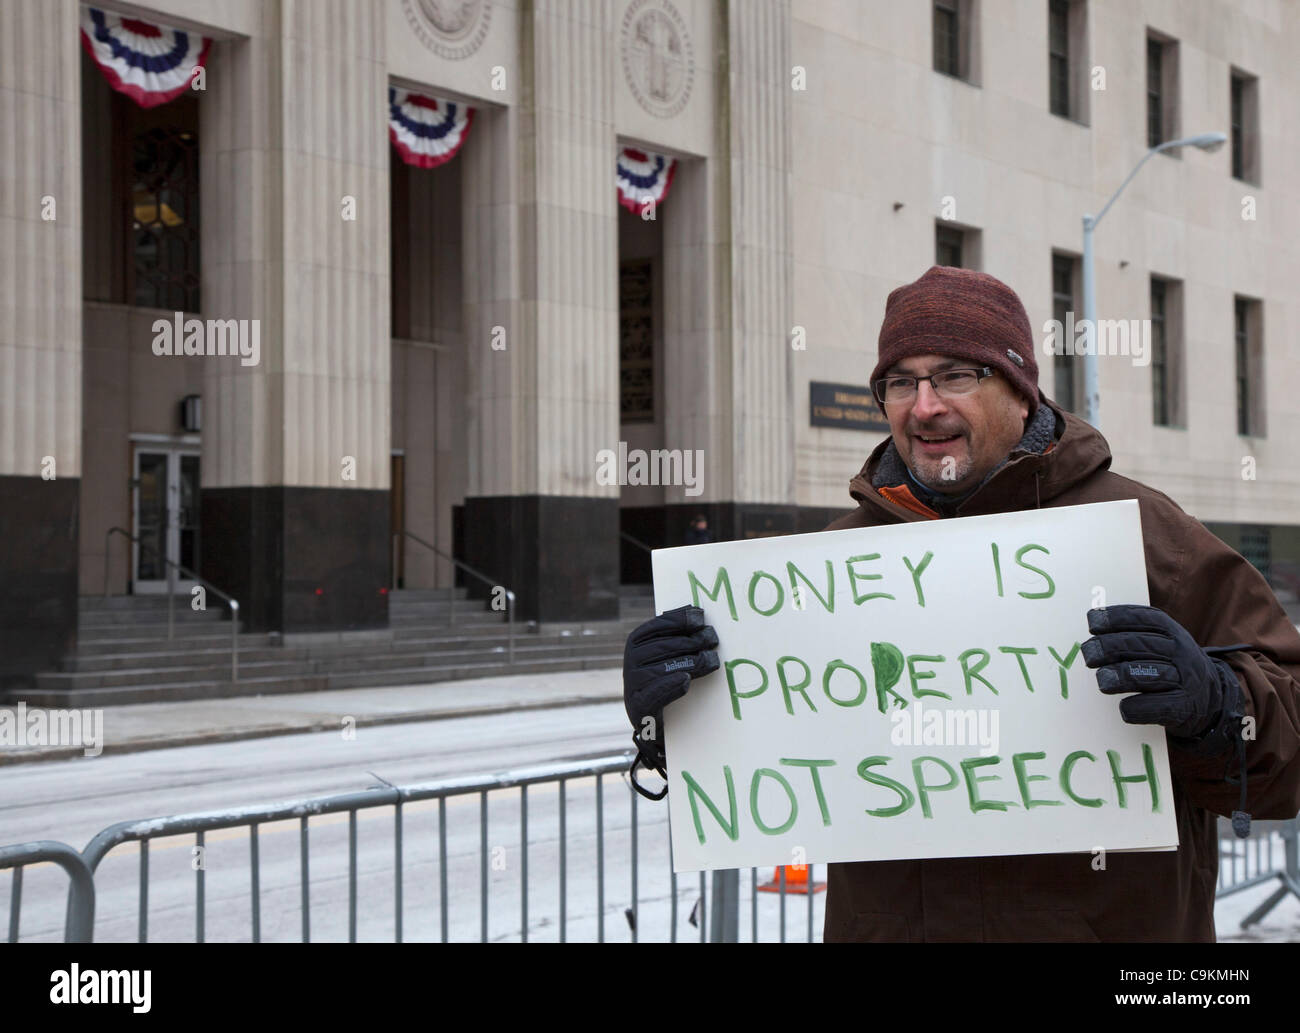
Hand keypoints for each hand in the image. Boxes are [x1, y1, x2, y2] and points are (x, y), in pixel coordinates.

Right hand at [623, 605, 718, 796]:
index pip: (657, 626)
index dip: (679, 619)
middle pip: (663, 646)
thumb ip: (676, 635)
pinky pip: (653, 694)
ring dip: (689, 662)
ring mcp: (632, 684)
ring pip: (662, 668)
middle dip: (691, 641)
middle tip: (713, 640)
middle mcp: (631, 661)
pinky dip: (670, 686)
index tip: (701, 618)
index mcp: (636, 642)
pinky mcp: (638, 707)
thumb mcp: (667, 654)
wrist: (653, 721)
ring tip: (711, 661)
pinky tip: (686, 681)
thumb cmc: (665, 679)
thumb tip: (696, 612)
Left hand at [1082, 604, 1235, 745]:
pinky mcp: (1183, 707)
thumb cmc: (1169, 665)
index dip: (1115, 618)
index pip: (1143, 618)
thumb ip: (1132, 634)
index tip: (1092, 622)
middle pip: (1138, 644)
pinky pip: (1155, 706)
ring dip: (1117, 677)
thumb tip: (1092, 633)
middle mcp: (1180, 651)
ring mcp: (1184, 679)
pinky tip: (1124, 707)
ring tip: (1102, 681)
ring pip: (1145, 674)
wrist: (1209, 698)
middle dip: (1107, 647)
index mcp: (1171, 631)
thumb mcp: (1159, 642)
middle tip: (1089, 655)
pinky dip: (1135, 708)